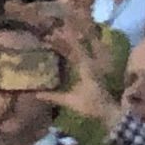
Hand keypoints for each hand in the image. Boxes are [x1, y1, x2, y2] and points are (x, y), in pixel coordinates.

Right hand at [48, 15, 118, 130]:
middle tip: (51, 32)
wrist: (109, 112)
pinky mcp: (94, 71)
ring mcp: (93, 66)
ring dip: (71, 42)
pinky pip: (83, 56)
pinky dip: (75, 51)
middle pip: (78, 46)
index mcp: (86, 67)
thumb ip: (53, 96)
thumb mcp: (70, 101)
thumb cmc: (91, 105)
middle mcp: (91, 63)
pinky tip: (66, 52)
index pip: (75, 48)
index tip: (51, 34)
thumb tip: (35, 94)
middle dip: (66, 37)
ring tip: (57, 36)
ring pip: (82, 50)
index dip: (63, 40)